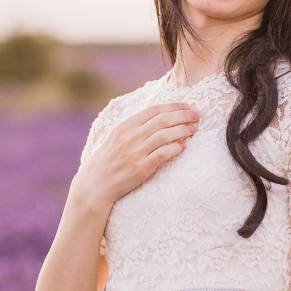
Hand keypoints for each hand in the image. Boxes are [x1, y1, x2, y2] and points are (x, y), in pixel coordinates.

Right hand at [69, 102, 199, 211]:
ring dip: (183, 130)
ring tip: (194, 129)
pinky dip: (176, 148)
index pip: (153, 110)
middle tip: (197, 114)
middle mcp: (130, 136)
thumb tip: (155, 118)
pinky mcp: (141, 168)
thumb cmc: (104, 161)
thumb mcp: (113, 138)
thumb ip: (132, 127)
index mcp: (123, 126)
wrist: (94, 185)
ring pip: (165, 135)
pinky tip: (184, 146)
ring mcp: (136, 152)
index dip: (172, 106)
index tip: (185, 105)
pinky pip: (163, 154)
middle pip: (163, 120)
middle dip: (183, 115)